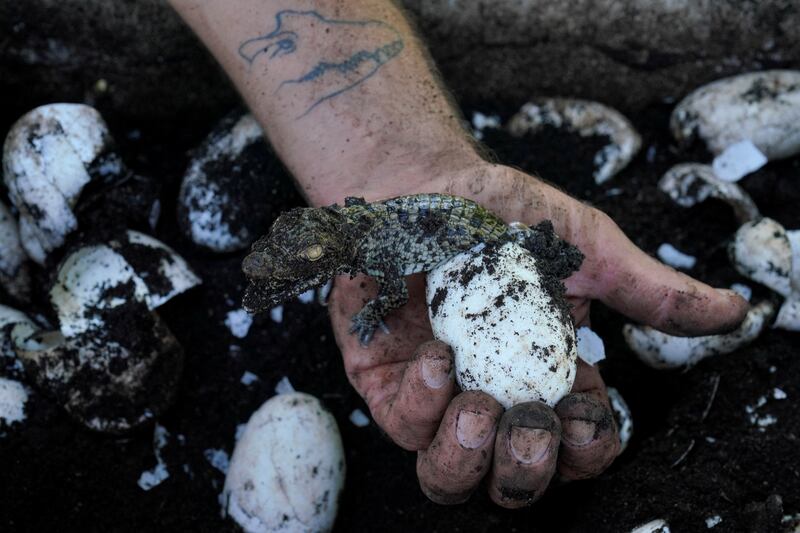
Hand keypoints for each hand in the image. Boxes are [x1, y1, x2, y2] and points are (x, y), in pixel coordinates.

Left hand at [328, 164, 748, 507]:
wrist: (419, 183)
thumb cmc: (499, 212)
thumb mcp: (583, 249)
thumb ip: (649, 291)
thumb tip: (733, 311)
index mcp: (547, 374)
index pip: (576, 443)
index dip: (585, 447)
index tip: (579, 410)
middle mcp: (494, 395)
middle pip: (514, 480)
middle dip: (528, 467)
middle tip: (530, 420)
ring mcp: (436, 396)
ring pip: (451, 477)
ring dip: (472, 458)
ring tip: (480, 407)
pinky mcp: (386, 382)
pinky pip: (404, 427)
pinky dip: (424, 404)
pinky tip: (437, 358)